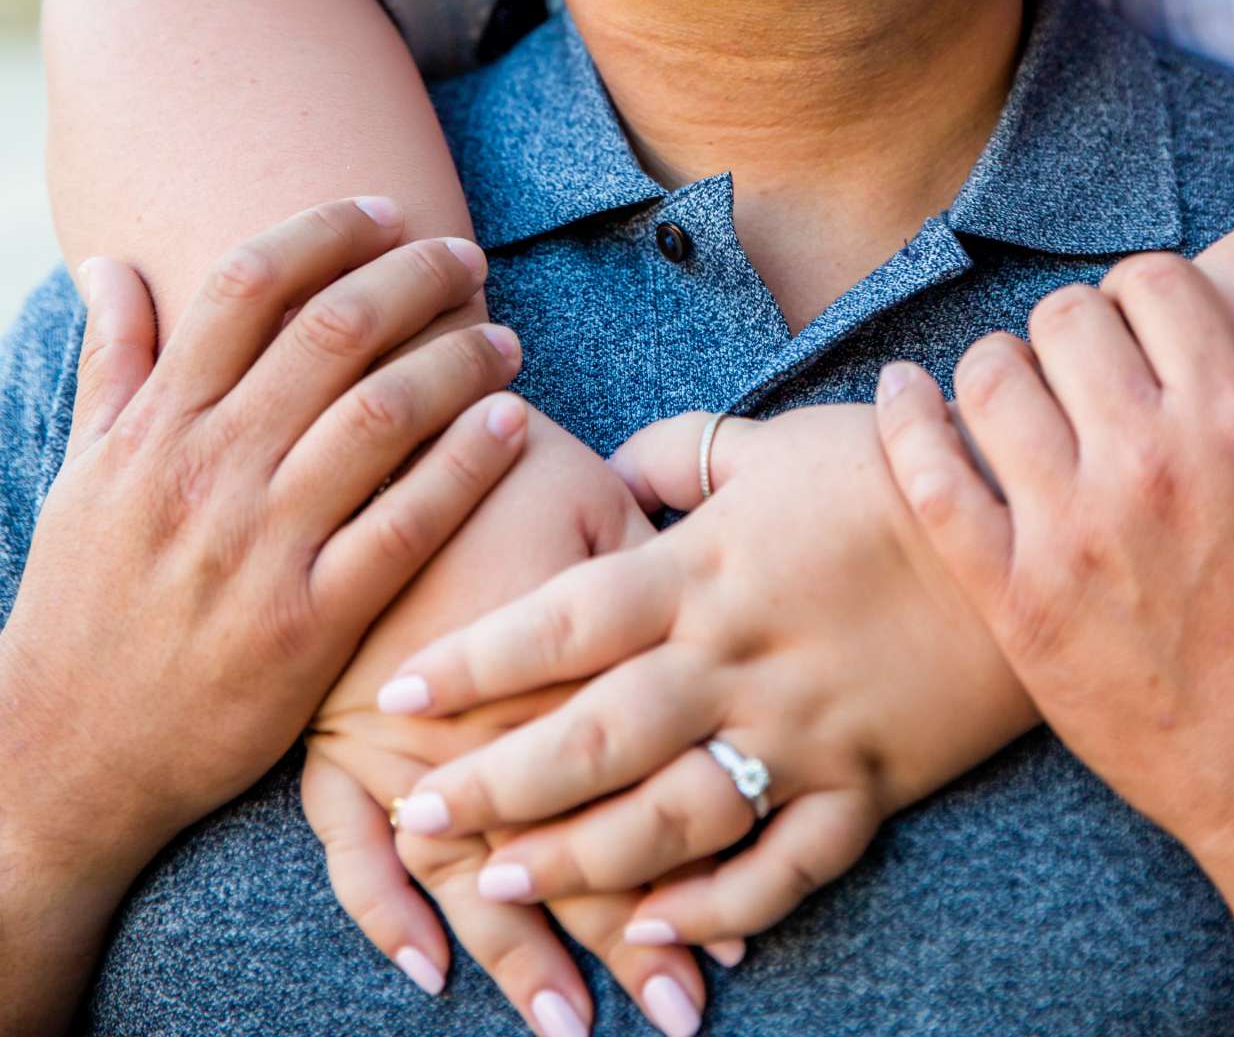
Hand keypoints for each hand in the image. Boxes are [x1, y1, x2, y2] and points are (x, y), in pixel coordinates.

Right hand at [0, 199, 525, 897]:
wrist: (66, 764)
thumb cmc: (82, 607)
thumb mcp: (80, 477)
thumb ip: (111, 364)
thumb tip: (109, 261)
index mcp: (153, 428)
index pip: (243, 286)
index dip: (322, 231)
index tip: (384, 210)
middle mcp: (204, 473)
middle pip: (329, 332)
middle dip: (412, 277)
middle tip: (466, 257)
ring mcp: (257, 552)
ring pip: (378, 416)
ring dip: (456, 360)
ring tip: (502, 337)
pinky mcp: (306, 629)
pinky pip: (405, 527)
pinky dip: (466, 466)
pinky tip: (512, 426)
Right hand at [306, 411, 719, 1036]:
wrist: (366, 420)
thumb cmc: (499, 449)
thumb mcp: (598, 500)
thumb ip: (661, 586)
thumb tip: (735, 644)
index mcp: (562, 676)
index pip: (639, 800)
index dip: (694, 873)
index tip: (739, 946)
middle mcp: (482, 734)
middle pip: (565, 860)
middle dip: (628, 945)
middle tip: (680, 1015)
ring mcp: (399, 751)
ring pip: (470, 880)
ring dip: (522, 960)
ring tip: (572, 1028)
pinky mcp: (330, 745)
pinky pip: (352, 855)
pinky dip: (385, 917)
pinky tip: (424, 973)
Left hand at [371, 402, 1035, 946]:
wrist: (1024, 523)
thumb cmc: (889, 470)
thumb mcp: (772, 441)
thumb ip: (675, 456)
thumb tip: (602, 473)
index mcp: (706, 567)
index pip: (564, 618)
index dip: (473, 659)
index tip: (393, 693)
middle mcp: (738, 657)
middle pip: (595, 734)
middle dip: (495, 783)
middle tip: (414, 816)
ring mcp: (802, 730)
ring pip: (672, 816)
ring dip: (581, 858)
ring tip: (499, 883)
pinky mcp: (865, 784)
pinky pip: (786, 868)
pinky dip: (720, 911)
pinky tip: (656, 934)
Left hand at [875, 241, 1233, 881]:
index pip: (1150, 280)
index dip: (1149, 294)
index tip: (1151, 334)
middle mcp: (1147, 462)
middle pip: (1064, 316)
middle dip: (1079, 329)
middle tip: (1091, 375)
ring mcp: (1072, 532)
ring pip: (990, 376)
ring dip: (1004, 370)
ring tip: (1027, 401)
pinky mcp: (1015, 599)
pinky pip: (928, 480)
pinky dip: (905, 421)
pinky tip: (904, 393)